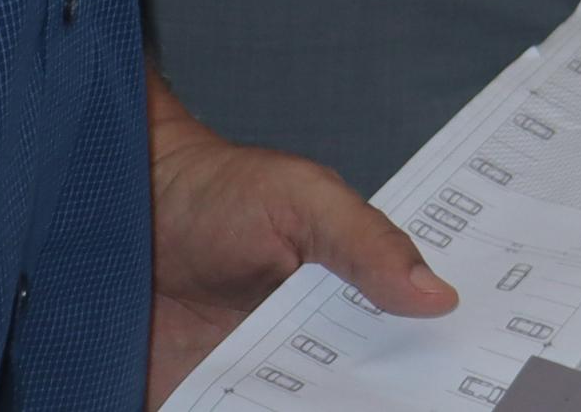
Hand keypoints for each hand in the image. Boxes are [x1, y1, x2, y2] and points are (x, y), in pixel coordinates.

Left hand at [144, 71, 451, 405]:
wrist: (115, 206)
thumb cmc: (219, 189)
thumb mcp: (305, 200)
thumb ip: (366, 243)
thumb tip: (438, 296)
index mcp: (350, 297)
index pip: (407, 344)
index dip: (437, 365)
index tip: (465, 381)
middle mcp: (311, 346)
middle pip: (360, 394)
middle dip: (387, 399)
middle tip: (415, 402)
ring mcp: (257, 379)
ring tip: (331, 404)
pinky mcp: (202, 401)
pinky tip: (255, 409)